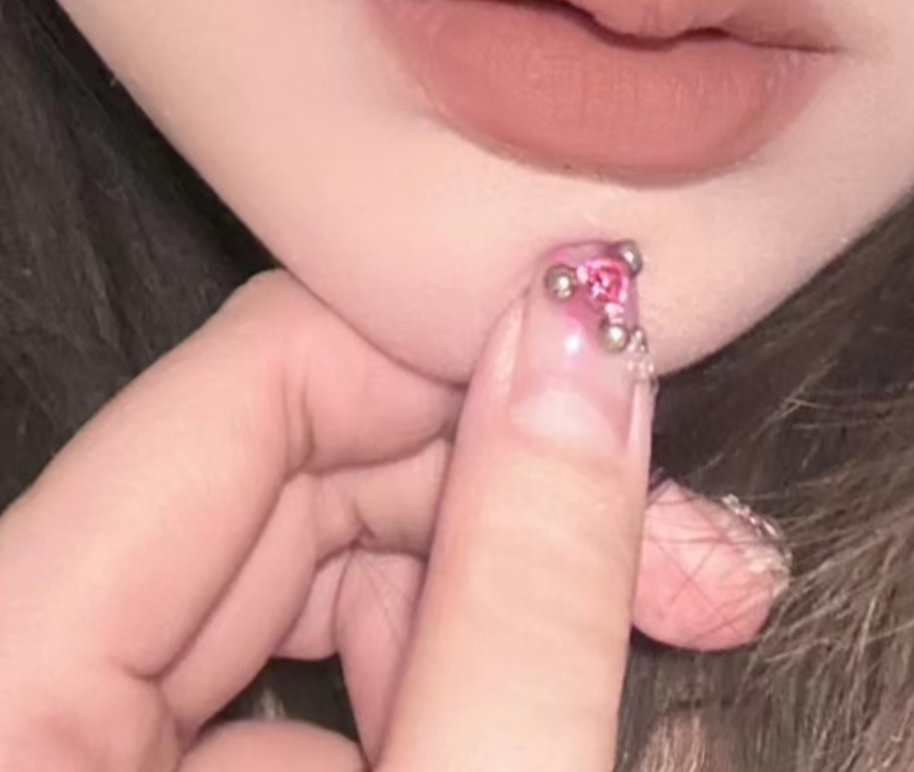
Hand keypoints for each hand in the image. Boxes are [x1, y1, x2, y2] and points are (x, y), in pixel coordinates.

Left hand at [0, 255, 785, 766]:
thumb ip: (520, 601)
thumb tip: (590, 334)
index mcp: (7, 696)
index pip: (246, 384)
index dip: (454, 358)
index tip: (617, 370)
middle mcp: (14, 706)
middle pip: (283, 484)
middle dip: (506, 503)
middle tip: (694, 555)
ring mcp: (71, 757)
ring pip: (300, 594)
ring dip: (493, 605)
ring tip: (665, 639)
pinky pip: (286, 702)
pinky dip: (433, 696)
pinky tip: (548, 717)